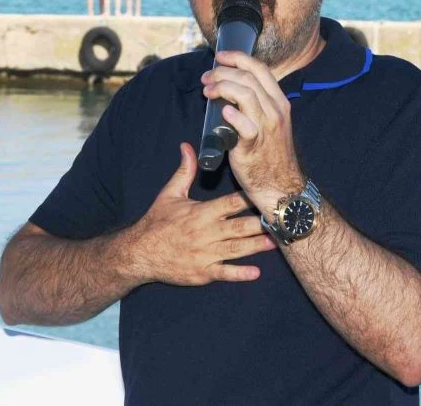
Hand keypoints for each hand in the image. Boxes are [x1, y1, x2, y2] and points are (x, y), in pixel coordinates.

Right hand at [129, 142, 275, 284]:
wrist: (139, 252)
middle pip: (239, 227)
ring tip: (276, 242)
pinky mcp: (202, 273)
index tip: (267, 195)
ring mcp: (205, 254)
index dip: (249, 199)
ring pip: (236, 249)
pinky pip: (223, 273)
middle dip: (260, 224)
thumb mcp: (170, 194)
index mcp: (201, 213)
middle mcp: (206, 233)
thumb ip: (185, 171)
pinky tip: (255, 273)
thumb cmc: (157, 222)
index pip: (230, 203)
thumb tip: (187, 146)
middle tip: (281, 222)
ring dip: (257, 246)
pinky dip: (239, 273)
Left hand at [201, 51, 305, 217]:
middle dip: (222, 72)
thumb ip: (256, 105)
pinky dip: (232, 115)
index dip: (238, 58)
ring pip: (245, 94)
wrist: (282, 187)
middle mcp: (275, 111)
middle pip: (248, 78)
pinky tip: (222, 113)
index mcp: (279, 102)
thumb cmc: (271, 156)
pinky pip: (244, 126)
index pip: (260, 69)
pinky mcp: (254, 146)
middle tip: (207, 78)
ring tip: (207, 91)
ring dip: (221, 87)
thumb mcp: (271, 123)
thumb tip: (231, 89)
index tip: (220, 57)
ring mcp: (266, 128)